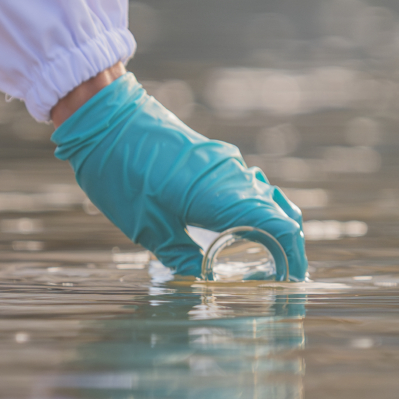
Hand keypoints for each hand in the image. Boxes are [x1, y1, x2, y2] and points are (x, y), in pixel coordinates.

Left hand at [53, 75, 308, 279]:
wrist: (105, 118)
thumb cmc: (121, 173)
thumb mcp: (148, 228)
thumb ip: (182, 257)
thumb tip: (203, 280)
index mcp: (222, 194)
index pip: (279, 226)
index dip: (292, 256)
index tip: (292, 281)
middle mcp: (233, 175)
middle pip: (280, 213)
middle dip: (287, 247)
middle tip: (281, 278)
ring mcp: (225, 163)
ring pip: (266, 198)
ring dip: (272, 227)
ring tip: (267, 259)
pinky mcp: (214, 158)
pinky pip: (248, 186)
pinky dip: (255, 210)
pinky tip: (242, 230)